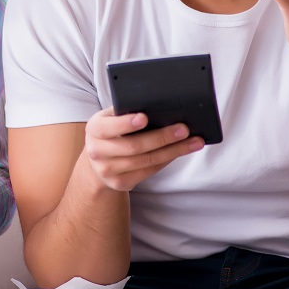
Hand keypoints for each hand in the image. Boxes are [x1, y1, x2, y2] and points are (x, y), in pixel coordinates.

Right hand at [83, 108, 202, 192]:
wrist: (97, 161)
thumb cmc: (111, 132)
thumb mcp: (111, 118)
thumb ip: (126, 111)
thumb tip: (158, 106)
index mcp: (94, 129)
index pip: (110, 127)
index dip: (127, 123)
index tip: (145, 117)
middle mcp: (97, 151)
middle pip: (134, 146)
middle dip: (162, 137)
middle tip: (184, 129)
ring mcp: (107, 170)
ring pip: (146, 161)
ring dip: (172, 151)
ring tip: (193, 142)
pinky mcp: (120, 183)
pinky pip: (149, 171)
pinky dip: (166, 160)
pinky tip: (179, 152)